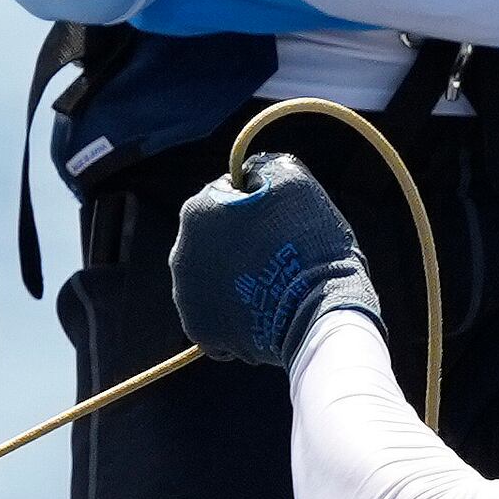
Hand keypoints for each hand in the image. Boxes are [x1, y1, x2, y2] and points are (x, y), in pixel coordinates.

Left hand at [169, 153, 376, 367]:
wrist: (318, 312)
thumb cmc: (309, 243)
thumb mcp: (294, 182)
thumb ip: (264, 167)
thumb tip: (249, 173)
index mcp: (196, 210)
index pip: (226, 197)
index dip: (257, 205)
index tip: (281, 221)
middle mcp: (179, 253)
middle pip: (215, 241)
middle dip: (241, 244)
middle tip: (279, 255)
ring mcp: (186, 296)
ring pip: (213, 279)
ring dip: (237, 280)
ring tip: (272, 287)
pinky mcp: (200, 331)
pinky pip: (216, 317)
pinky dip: (235, 315)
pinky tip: (262, 313)